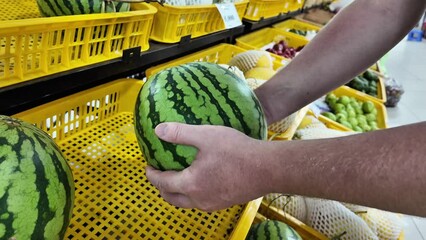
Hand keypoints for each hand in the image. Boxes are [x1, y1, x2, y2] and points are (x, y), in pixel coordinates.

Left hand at [145, 122, 269, 211]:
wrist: (268, 168)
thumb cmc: (237, 151)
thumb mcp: (206, 136)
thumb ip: (180, 133)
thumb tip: (158, 130)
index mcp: (191, 184)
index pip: (162, 183)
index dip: (152, 175)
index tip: (148, 166)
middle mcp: (199, 200)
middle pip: (172, 198)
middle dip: (162, 188)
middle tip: (160, 174)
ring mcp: (213, 204)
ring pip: (186, 203)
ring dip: (177, 192)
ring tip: (178, 177)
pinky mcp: (225, 203)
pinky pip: (201, 202)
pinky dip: (192, 194)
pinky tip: (200, 180)